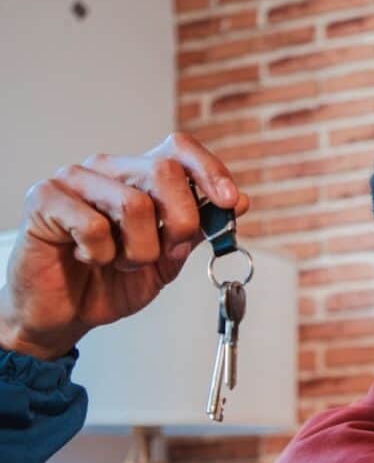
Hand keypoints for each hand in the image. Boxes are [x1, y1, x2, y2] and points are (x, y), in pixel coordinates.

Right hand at [0, 133, 248, 360]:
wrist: (67, 313)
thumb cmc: (113, 281)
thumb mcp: (169, 258)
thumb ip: (199, 228)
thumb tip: (240, 201)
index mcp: (140, 177)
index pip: (179, 149)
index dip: (210, 170)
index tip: (230, 201)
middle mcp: (108, 169)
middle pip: (164, 172)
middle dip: (180, 224)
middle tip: (165, 254)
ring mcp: (74, 180)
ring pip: (134, 204)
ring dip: (139, 250)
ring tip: (119, 261)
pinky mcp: (44, 198)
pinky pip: (93, 226)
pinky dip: (100, 255)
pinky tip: (86, 258)